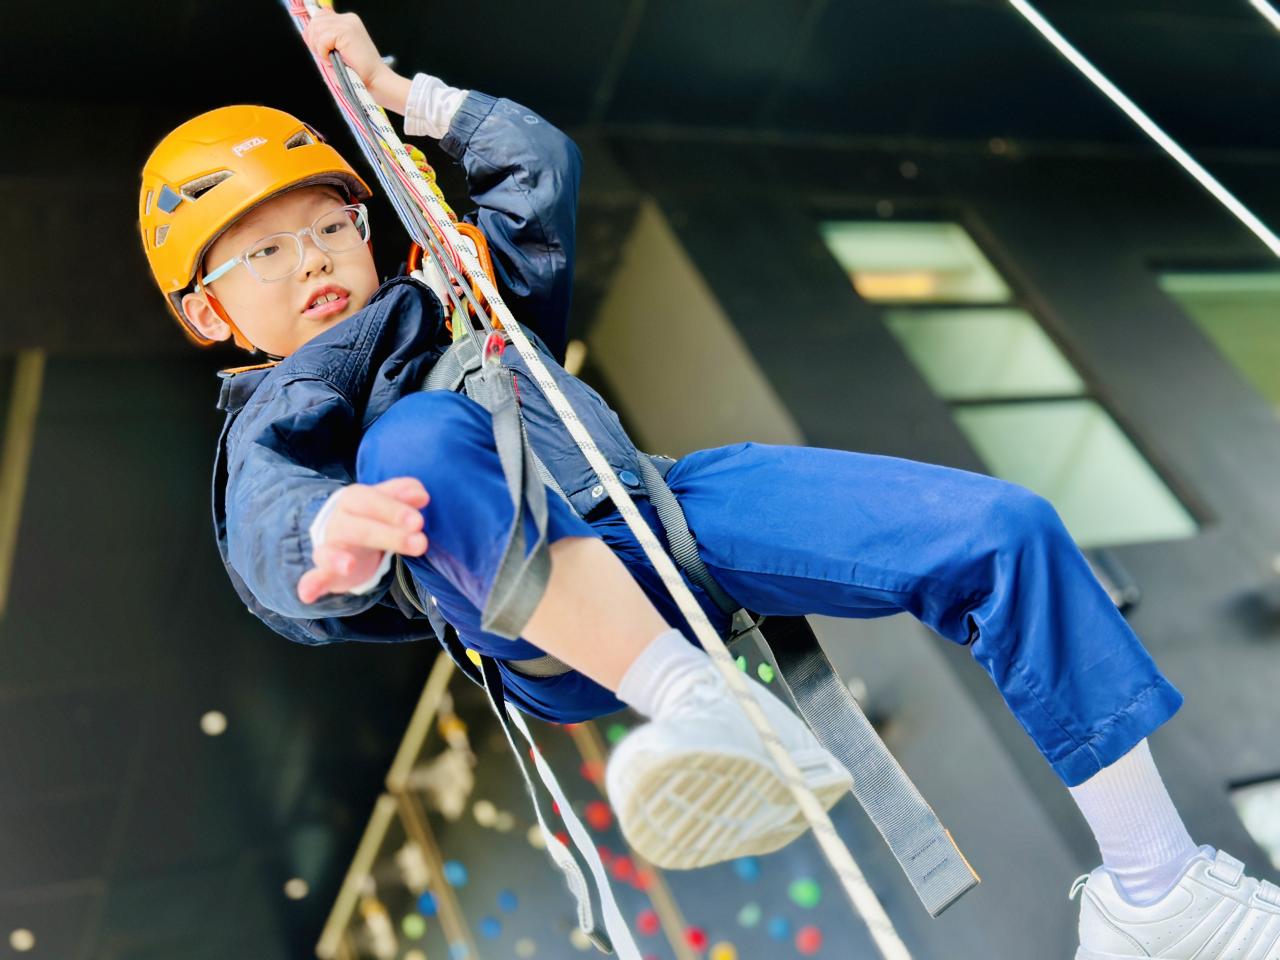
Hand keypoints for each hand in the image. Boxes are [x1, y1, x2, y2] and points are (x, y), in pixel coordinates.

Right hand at [297, 477, 428, 604]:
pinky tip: (306, 594)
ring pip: (329, 552)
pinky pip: (314, 578)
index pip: (371, 500)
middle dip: (388, 534)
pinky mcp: (325, 572)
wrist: (339, 534)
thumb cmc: (369, 516)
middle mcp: (338, 522)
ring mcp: (329, 547)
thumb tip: (421, 494)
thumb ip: (401, 495)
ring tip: (348, 566)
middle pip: (359, 528)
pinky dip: (310, 585)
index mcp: (354, 500)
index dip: (394, 510)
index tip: (419, 522)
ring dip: (337, 559)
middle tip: (420, 543)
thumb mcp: (384, 501)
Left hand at [303, 8, 410, 112]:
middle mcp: (348, 18)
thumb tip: (309, 33)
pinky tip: (334, 60)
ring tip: (331, 59)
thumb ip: (326, 39)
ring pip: (316, 28)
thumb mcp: (338, 51)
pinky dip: (323, 53)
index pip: (320, 17)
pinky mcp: (346, 32)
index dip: (314, 34)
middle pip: (316, 20)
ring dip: (319, 48)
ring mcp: (347, 23)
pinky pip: (322, 39)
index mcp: (347, 21)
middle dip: (313, 41)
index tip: (321, 50)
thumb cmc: (357, 73)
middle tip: (326, 57)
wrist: (375, 81)